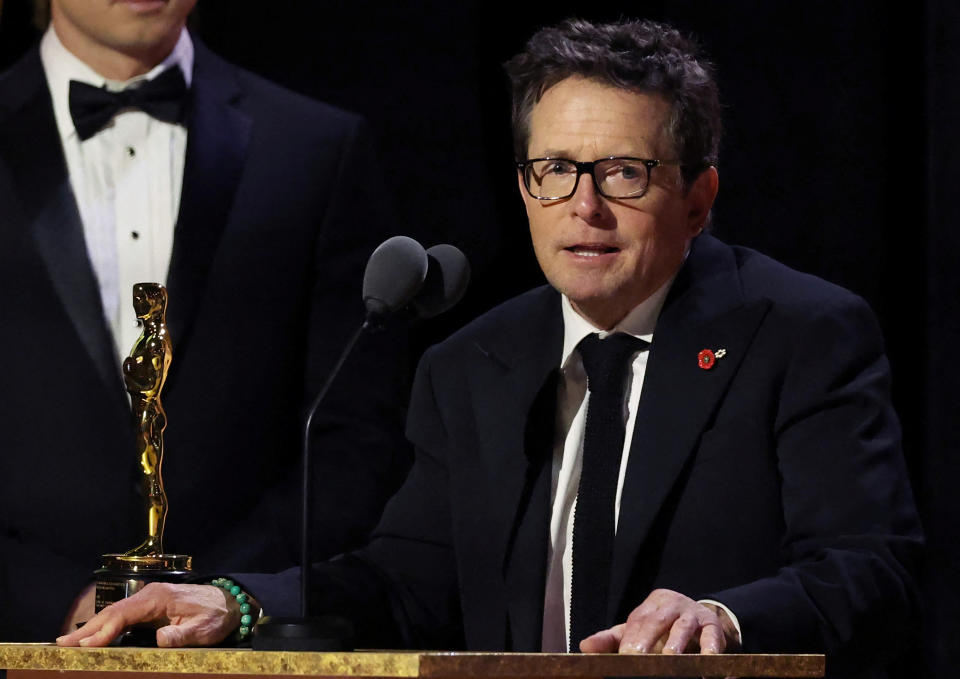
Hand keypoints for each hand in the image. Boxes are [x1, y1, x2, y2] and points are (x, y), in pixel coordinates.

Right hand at [56, 583, 243, 647]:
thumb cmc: (216, 615)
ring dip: (92, 628)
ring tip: (68, 643)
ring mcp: (148, 600)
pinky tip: (92, 638)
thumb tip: (160, 639)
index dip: (104, 630)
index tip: (86, 645)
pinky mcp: (149, 607)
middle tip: (61, 645)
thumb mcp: (204, 629)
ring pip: (114, 614)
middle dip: (88, 629)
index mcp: (159, 597)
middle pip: (113, 612)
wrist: (229, 603)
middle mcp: (149, 595)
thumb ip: (183, 635)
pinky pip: (122, 617)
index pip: (124, 613)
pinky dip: (105, 627)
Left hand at [579, 589, 740, 654]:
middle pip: (657, 620)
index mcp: (651, 605)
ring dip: (677, 643)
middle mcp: (672, 605)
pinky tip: (707, 661)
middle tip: (637, 656)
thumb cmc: (663, 627)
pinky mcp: (713, 626)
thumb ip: (611, 639)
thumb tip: (584, 647)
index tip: (624, 655)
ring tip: (670, 658)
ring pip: (684, 626)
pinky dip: (710, 649)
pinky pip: (713, 637)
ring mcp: (693, 614)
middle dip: (647, 638)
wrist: (703, 617)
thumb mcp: (637, 630)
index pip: (637, 620)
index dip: (631, 637)